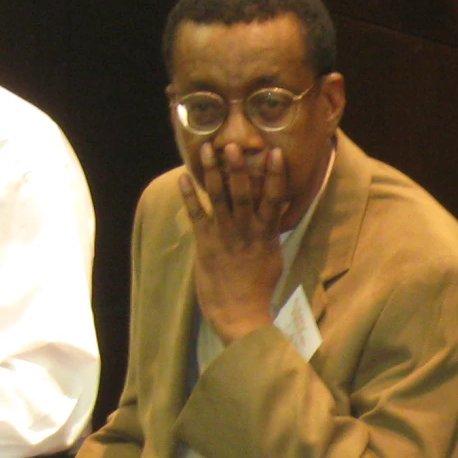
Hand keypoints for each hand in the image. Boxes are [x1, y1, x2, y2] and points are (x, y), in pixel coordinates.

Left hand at [178, 141, 288, 343]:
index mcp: (266, 234)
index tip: (274, 153)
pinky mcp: (205, 244)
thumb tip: (272, 217)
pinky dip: (189, 196)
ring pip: (218, 198)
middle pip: (243, 193)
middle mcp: (246, 231)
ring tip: (206, 150)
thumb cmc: (259, 289)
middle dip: (237, 168)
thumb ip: (269, 234)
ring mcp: (224, 236)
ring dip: (211, 173)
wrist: (241, 313)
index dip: (274, 175)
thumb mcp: (272, 258)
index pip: (273, 199)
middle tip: (233, 144)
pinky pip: (196, 215)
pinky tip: (183, 177)